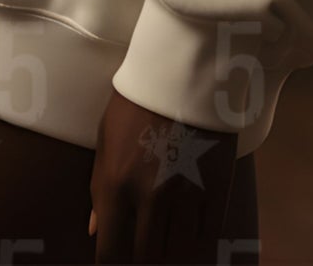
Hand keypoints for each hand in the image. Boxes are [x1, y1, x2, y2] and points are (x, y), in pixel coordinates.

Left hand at [88, 87, 237, 262]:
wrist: (185, 66)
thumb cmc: (137, 99)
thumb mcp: (106, 136)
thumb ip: (99, 188)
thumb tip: (94, 230)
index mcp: (117, 184)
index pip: (110, 254)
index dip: (111, 265)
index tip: (115, 260)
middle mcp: (151, 197)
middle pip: (147, 259)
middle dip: (142, 260)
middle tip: (143, 248)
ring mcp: (187, 194)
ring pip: (179, 253)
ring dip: (171, 251)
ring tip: (167, 239)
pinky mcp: (217, 187)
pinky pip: (209, 236)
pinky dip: (198, 240)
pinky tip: (192, 231)